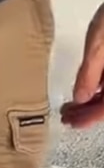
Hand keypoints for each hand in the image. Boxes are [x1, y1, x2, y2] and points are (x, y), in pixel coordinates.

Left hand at [60, 3, 103, 129]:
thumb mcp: (99, 45)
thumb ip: (89, 74)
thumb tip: (80, 98)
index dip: (88, 119)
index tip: (71, 122)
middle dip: (88, 113)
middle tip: (67, 116)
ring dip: (93, 103)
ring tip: (72, 105)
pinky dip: (100, 91)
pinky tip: (87, 89)